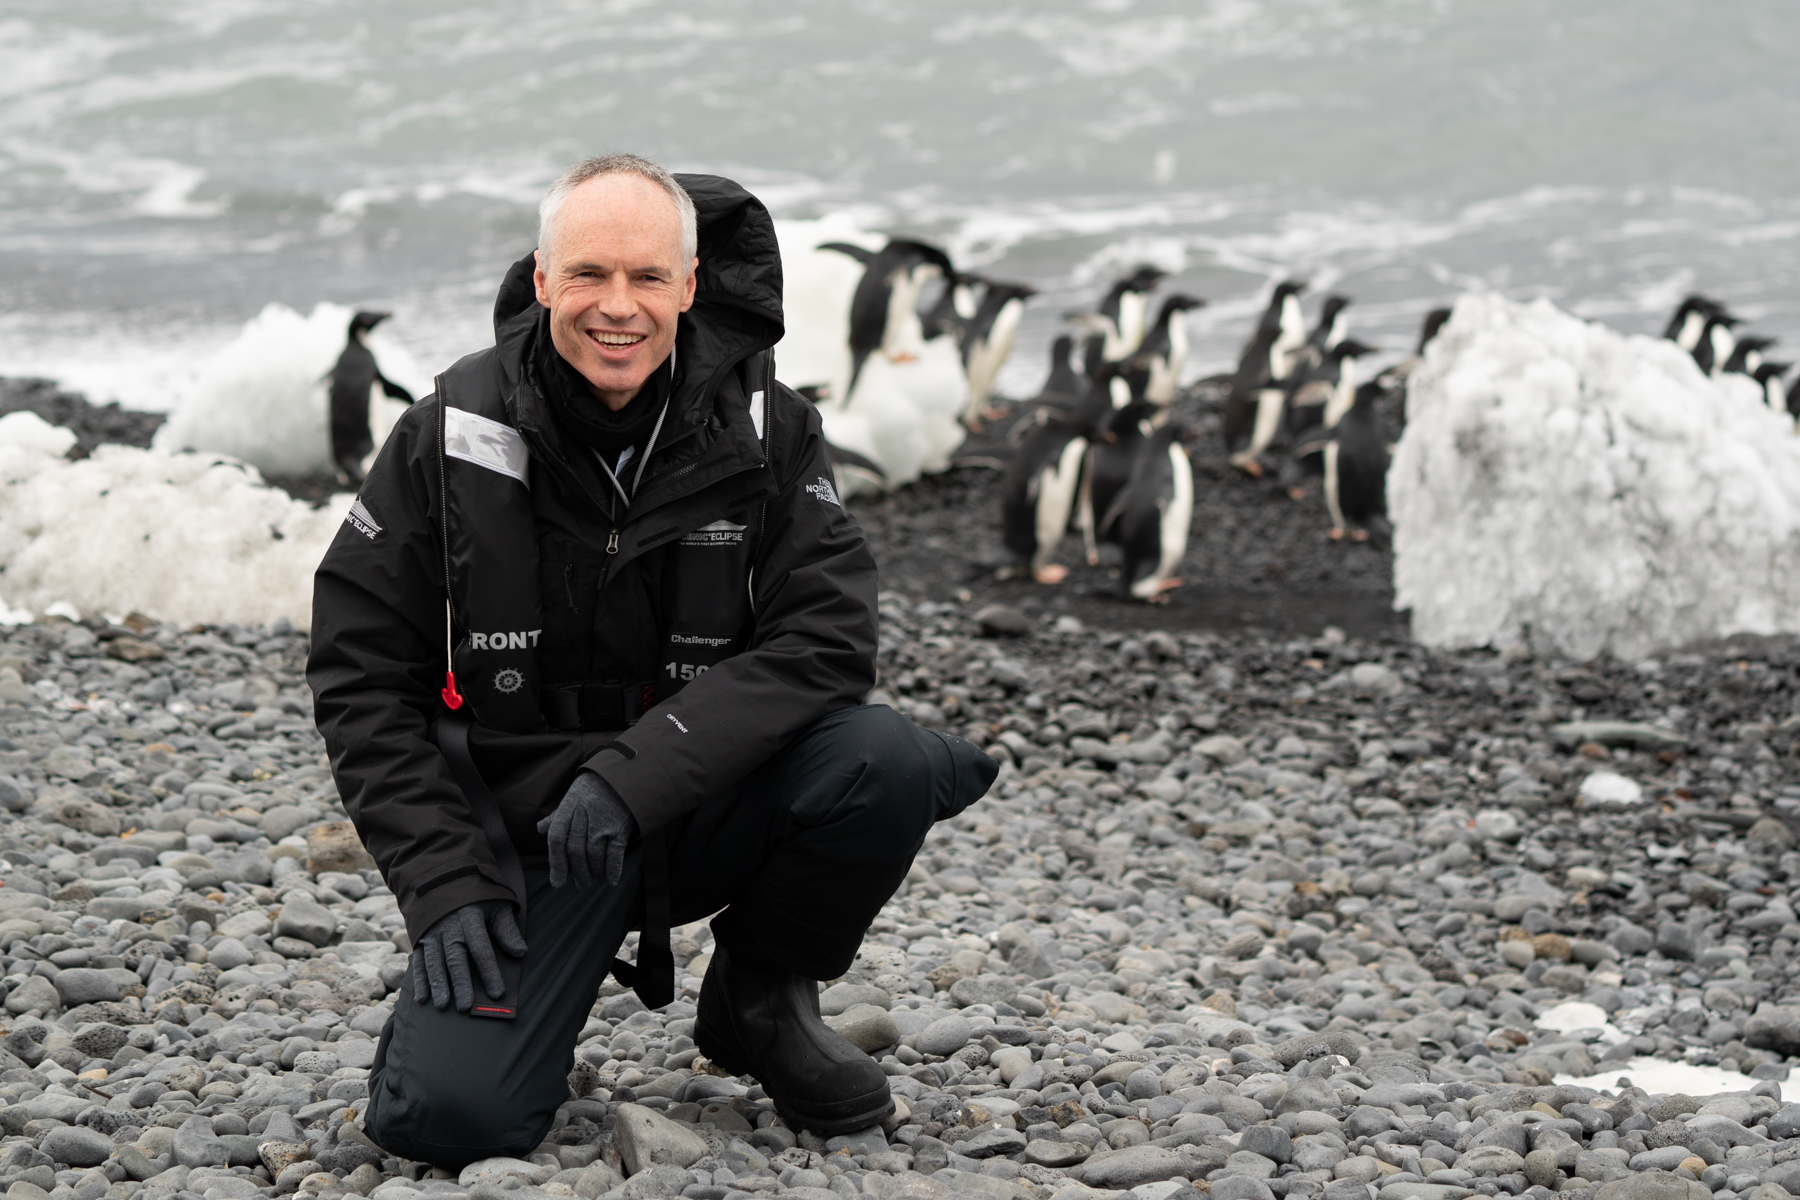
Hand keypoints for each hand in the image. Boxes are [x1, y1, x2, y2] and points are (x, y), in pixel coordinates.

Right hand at [410, 900, 526, 1011]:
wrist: (442, 876)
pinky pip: (419, 961)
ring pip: (434, 962)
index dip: (490, 972)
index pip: (482, 948)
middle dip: (460, 983)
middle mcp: (449, 927)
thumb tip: (521, 953)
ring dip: (438, 985)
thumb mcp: (496, 904)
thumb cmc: (477, 894)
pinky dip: (420, 981)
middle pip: (456, 959)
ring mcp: (432, 933)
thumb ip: (507, 929)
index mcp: (471, 918)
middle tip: (465, 1007)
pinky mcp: (420, 938)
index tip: (497, 993)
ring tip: (443, 1006)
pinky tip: (422, 999)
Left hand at [537, 769, 636, 888]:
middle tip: (582, 885)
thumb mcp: (575, 794)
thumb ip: (558, 815)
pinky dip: (612, 869)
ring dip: (594, 872)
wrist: (629, 772)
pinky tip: (611, 880)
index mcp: (570, 805)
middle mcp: (585, 814)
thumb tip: (540, 829)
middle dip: (577, 872)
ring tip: (595, 880)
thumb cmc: (599, 785)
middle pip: (575, 849)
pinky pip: (615, 853)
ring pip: (594, 854)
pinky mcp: (622, 825)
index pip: (557, 837)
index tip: (557, 882)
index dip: (556, 862)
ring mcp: (604, 820)